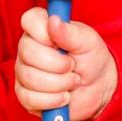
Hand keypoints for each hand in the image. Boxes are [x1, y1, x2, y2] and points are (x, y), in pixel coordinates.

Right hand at [14, 6, 116, 120]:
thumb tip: (53, 21)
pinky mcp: (24, 95)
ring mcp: (23, 71)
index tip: (60, 43)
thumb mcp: (87, 42)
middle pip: (28, 52)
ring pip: (30, 78)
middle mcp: (27, 47)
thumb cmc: (91, 59)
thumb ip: (70, 32)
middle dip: (58, 65)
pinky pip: (29, 98)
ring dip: (59, 84)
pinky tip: (64, 96)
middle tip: (73, 66)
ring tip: (72, 81)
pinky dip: (53, 100)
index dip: (43, 33)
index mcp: (41, 28)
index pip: (29, 20)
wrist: (98, 88)